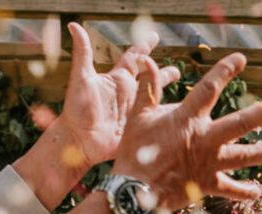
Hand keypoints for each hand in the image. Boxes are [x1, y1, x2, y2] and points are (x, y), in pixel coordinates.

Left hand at [54, 23, 170, 170]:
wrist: (79, 140)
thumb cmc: (76, 109)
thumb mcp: (81, 78)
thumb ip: (82, 52)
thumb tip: (73, 25)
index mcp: (118, 79)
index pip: (134, 58)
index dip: (144, 47)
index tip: (154, 37)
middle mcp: (129, 94)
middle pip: (151, 79)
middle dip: (164, 73)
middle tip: (177, 69)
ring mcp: (135, 112)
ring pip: (158, 101)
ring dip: (171, 98)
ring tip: (187, 97)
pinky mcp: (139, 128)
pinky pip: (157, 123)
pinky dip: (169, 120)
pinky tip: (183, 120)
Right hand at [112, 54, 261, 210]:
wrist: (134, 192)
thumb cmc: (134, 151)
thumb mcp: (138, 115)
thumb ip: (148, 87)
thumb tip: (146, 60)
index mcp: (187, 119)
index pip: (208, 90)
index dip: (224, 72)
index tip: (241, 59)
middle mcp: (204, 140)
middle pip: (241, 123)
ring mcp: (209, 164)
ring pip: (245, 156)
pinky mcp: (208, 185)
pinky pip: (230, 189)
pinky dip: (244, 191)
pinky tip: (259, 191)